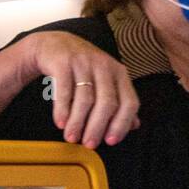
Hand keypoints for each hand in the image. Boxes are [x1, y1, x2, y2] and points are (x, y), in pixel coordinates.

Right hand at [23, 32, 139, 147]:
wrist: (53, 45)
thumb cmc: (81, 68)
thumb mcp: (104, 81)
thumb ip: (119, 102)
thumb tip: (134, 126)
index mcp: (119, 73)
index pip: (129, 102)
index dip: (122, 124)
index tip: (111, 141)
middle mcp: (104, 66)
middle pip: (107, 102)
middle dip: (97, 127)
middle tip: (88, 144)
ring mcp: (83, 62)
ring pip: (85, 98)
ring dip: (77, 122)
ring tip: (71, 137)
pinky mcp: (63, 62)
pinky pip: (64, 90)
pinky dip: (62, 109)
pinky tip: (60, 123)